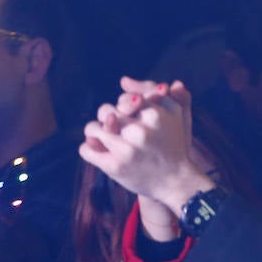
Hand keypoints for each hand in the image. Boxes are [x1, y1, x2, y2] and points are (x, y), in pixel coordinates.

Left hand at [105, 79, 191, 240]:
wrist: (176, 181)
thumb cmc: (172, 144)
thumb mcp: (175, 114)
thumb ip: (155, 92)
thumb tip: (123, 80)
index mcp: (155, 115)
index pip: (124, 99)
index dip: (125, 106)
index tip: (131, 116)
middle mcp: (141, 131)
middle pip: (106, 110)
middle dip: (108, 117)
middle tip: (116, 127)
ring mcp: (127, 150)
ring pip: (93, 128)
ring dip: (96, 132)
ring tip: (105, 138)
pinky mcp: (115, 167)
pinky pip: (86, 149)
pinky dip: (89, 149)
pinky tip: (100, 152)